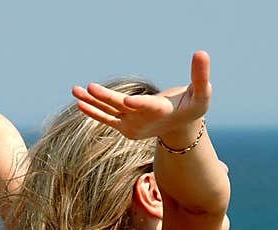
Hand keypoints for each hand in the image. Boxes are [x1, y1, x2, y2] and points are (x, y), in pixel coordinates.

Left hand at [71, 51, 211, 142]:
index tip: (128, 102)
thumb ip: (201, 75)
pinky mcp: (124, 127)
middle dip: (106, 97)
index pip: (148, 107)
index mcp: (162, 111)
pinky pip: (106, 119)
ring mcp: (131, 125)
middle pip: (121, 107)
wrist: (180, 129)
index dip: (138, 104)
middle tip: (91, 87)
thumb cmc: (192, 106)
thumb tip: (201, 52)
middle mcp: (143, 120)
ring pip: (109, 112)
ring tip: (75, 90)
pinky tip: (79, 102)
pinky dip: (93, 111)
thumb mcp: (202, 93)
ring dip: (91, 101)